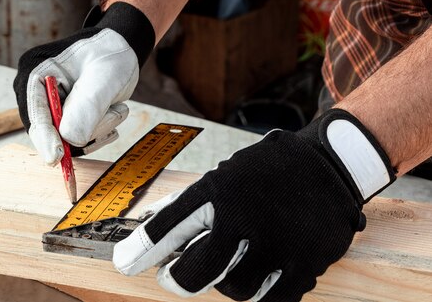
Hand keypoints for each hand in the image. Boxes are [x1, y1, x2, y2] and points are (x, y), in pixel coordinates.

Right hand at [13, 2, 154, 165]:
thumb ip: (87, 106)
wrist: (118, 52)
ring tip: (115, 106)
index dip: (45, 137)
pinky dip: (98, 132)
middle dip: (85, 129)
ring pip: (68, 140)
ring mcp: (48, 109)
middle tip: (114, 111)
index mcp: (35, 72)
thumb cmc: (109, 55)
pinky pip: (77, 141)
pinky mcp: (62, 121)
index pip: (35, 112)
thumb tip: (69, 138)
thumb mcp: (104, 76)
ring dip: (98, 129)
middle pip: (50, 131)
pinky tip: (111, 112)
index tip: (56, 158)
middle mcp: (35, 93)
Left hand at [113, 109, 394, 300]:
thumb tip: (153, 227)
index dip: (142, 249)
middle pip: (196, 273)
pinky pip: (271, 299)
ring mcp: (276, 244)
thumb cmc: (267, 171)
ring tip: (229, 262)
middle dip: (178, 279)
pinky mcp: (304, 264)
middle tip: (172, 276)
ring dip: (225, 282)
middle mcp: (244, 218)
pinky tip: (259, 273)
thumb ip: (191, 205)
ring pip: (233, 289)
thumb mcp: (225, 175)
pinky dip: (259, 292)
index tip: (125, 262)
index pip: (169, 226)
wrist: (328, 165)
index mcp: (219, 190)